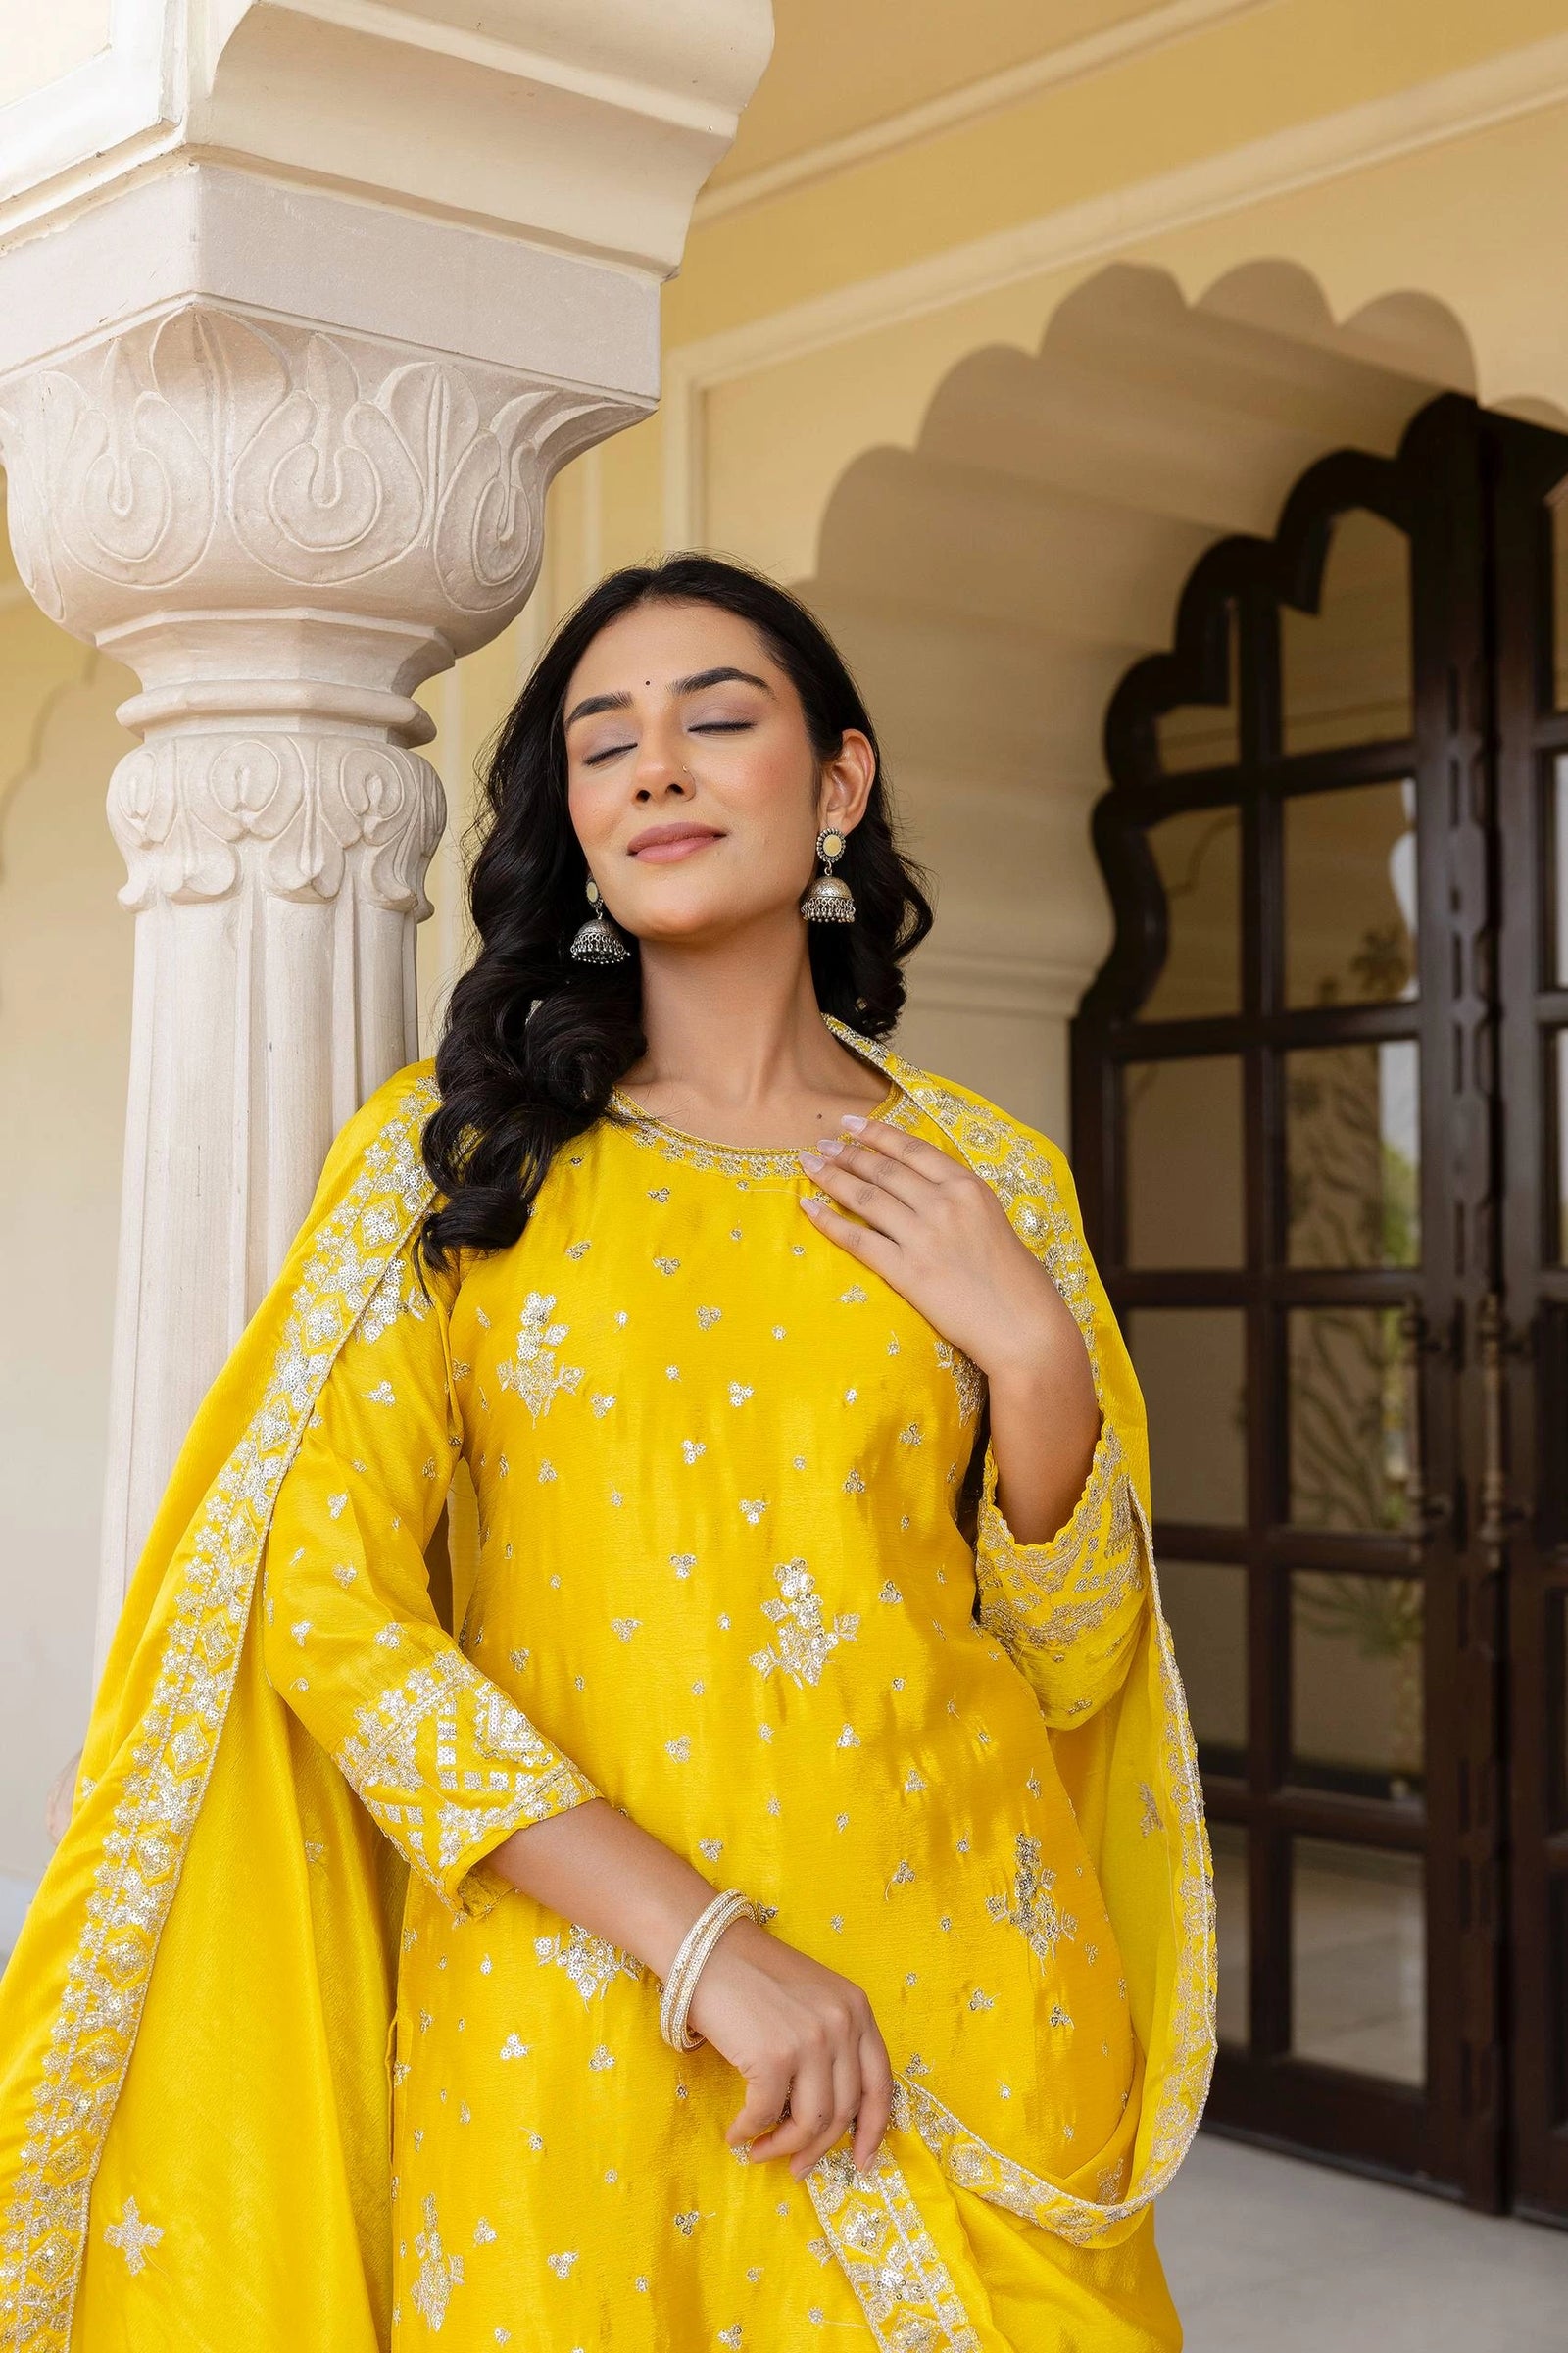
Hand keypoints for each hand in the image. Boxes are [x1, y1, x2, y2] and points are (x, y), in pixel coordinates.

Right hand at [686, 1915, 894, 2178]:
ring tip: (762, 2151)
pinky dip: (749, 2132)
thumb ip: (831, 2042)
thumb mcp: (811, 1998)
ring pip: (811, 2122)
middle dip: (820, 2148)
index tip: (862, 2160)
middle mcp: (842, 2024)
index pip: (881, 2083)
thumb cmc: (752, 1974)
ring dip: (785, 2147)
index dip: (874, 2129)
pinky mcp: (773, 2057)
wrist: (706, 1947)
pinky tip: (737, 2134)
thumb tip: (829, 2113)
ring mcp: (810, 2041)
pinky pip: (765, 2115)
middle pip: (845, 2110)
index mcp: (857, 2009)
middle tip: (798, 2167)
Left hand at [796, 1115, 1070, 1381]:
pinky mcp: (907, 1271)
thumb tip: (924, 1190)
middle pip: (883, 1170)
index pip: (912, 1150)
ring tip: (809, 1165)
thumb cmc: (1016, 1281)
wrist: (1023, 1327)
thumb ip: (960, 1202)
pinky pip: (857, 1239)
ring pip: (865, 1197)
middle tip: (821, 1144)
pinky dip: (829, 1221)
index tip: (851, 1123)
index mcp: (969, 1188)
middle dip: (847, 1153)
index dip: (877, 1133)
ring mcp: (923, 1237)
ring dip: (831, 1177)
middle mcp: (944, 1204)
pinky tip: (809, 1208)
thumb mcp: (994, 1222)